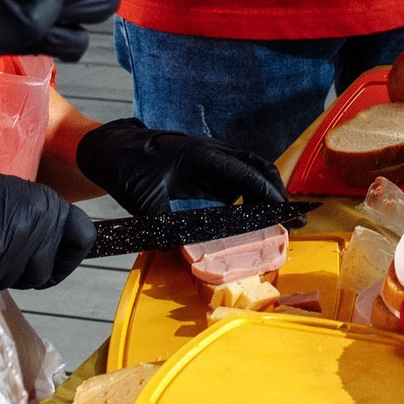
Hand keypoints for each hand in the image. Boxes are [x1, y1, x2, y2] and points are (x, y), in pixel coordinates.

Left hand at [73, 117, 289, 214]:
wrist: (110, 149)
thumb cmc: (126, 167)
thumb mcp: (144, 200)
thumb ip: (166, 226)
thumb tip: (186, 254)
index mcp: (202, 155)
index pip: (246, 172)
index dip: (269, 193)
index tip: (287, 213)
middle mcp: (212, 152)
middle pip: (257, 167)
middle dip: (277, 192)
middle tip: (293, 220)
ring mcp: (209, 158)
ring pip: (249, 171)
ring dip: (265, 193)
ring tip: (277, 221)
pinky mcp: (204, 167)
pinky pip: (234, 179)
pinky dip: (248, 195)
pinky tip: (249, 217)